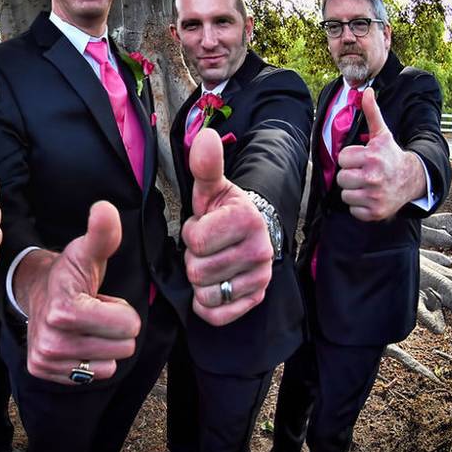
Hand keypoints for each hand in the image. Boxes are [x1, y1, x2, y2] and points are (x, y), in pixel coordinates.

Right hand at [18, 201, 140, 383]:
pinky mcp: (44, 372)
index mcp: (65, 311)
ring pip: (110, 365)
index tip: (100, 298)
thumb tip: (105, 208)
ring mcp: (47, 359)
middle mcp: (52, 341)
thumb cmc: (69, 273)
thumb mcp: (87, 252)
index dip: (122, 310)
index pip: (128, 326)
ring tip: (85, 325)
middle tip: (93, 312)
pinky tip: (76, 340)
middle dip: (114, 329)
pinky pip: (94, 377)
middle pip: (123, 348)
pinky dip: (91, 361)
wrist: (34, 291)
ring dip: (104, 345)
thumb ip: (103, 233)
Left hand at [181, 128, 272, 324]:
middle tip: (206, 248)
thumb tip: (205, 136)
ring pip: (207, 294)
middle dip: (193, 260)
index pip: (196, 241)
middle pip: (198, 271)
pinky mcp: (257, 299)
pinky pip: (217, 315)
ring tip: (210, 263)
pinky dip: (207, 305)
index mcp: (246, 219)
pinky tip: (213, 286)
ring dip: (199, 282)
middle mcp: (261, 250)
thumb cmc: (221, 210)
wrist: (250, 231)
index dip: (190, 234)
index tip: (202, 225)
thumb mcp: (210, 188)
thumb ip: (205, 165)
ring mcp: (261, 278)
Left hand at [336, 87, 426, 220]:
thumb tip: (367, 91)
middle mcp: (373, 177)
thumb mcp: (382, 134)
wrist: (413, 179)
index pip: (342, 159)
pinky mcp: (376, 212)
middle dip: (350, 175)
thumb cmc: (391, 155)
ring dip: (353, 191)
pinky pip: (353, 210)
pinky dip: (359, 206)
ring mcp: (375, 196)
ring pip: (345, 195)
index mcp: (372, 157)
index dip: (350, 159)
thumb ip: (371, 113)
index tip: (361, 159)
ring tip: (366, 184)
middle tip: (363, 172)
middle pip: (341, 179)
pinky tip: (370, 197)